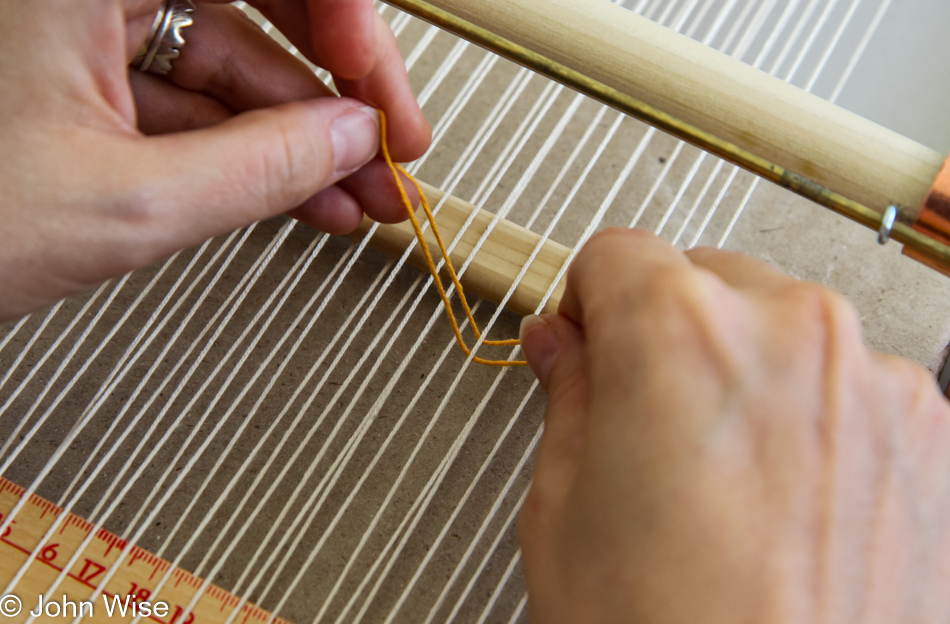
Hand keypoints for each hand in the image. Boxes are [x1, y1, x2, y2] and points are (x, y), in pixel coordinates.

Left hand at [0, 0, 430, 320]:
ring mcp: (78, 24)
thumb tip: (353, 143)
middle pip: (254, 1)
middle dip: (335, 89)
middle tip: (393, 150)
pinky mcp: (77, 73)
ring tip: (359, 197)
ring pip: (228, 60)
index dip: (344, 20)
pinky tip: (304, 195)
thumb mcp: (124, 206)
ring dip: (301, 135)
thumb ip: (261, 170)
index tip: (380, 91)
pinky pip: (189, 99)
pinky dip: (249, 151)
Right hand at [518, 229, 949, 622]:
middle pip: (704, 279)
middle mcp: (791, 332)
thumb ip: (567, 397)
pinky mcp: (929, 434)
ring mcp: (875, 381)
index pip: (615, 252)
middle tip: (647, 422)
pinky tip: (785, 501)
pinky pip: (848, 383)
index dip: (585, 303)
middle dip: (665, 332)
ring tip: (721, 479)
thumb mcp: (563, 512)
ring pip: (780, 327)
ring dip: (743, 372)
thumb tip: (562, 347)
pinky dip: (810, 415)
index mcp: (679, 334)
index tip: (586, 343)